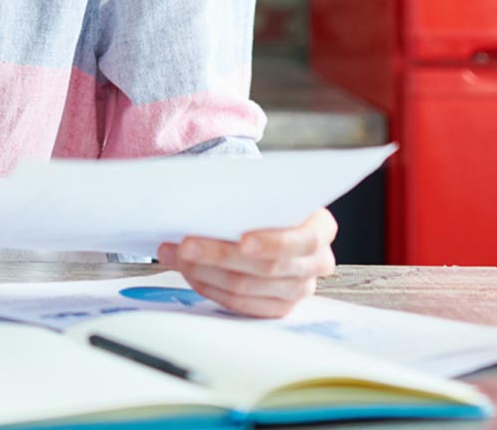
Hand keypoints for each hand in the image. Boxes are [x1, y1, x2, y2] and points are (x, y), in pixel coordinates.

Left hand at [158, 207, 337, 317]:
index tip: (243, 241)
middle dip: (220, 256)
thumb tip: (201, 201)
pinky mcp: (277, 306)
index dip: (272, 243)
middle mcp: (317, 262)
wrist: (271, 217)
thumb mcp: (265, 189)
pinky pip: (240, 305)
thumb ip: (247, 196)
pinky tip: (189, 271)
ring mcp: (298, 289)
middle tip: (185, 245)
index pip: (301, 240)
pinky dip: (209, 287)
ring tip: (174, 255)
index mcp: (321, 228)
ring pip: (246, 288)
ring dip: (205, 272)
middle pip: (266, 269)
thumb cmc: (265, 201)